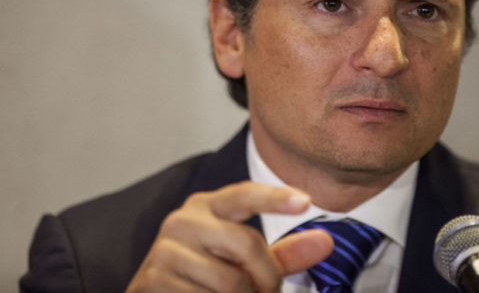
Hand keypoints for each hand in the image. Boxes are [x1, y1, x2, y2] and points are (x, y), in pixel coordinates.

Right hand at [125, 181, 332, 291]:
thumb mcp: (247, 263)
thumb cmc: (207, 277)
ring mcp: (165, 250)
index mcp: (207, 206)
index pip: (244, 194)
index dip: (275, 198)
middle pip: (246, 244)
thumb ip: (284, 253)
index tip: (305, 201)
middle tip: (267, 291)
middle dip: (267, 277)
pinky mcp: (152, 280)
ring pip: (228, 281)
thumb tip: (325, 241)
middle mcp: (183, 220)